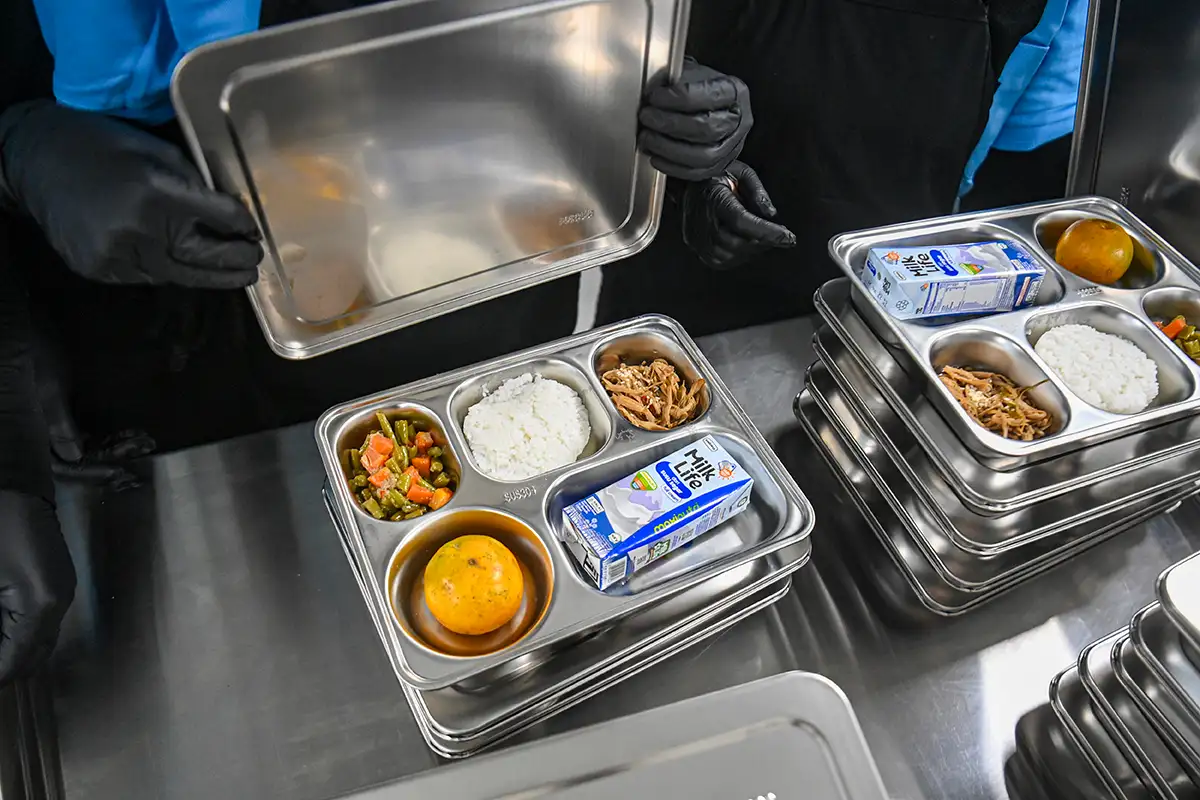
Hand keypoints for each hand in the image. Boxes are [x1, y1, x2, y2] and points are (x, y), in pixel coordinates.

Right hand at [0, 101, 261, 288]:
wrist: (33, 161)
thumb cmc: (101, 145)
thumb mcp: (155, 150)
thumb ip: (192, 182)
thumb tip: (229, 209)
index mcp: (155, 193)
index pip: (217, 219)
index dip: (242, 226)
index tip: (255, 231)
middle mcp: (138, 230)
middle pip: (202, 259)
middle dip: (234, 264)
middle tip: (255, 265)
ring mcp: (117, 255)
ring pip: (176, 274)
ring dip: (205, 272)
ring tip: (229, 270)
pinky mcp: (101, 269)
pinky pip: (147, 276)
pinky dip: (168, 270)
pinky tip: (179, 260)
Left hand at [0, 492, 74, 685]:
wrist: (10, 480)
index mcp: (41, 603)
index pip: (14, 662)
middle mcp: (59, 602)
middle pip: (33, 658)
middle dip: (5, 668)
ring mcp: (62, 590)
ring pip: (39, 644)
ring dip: (12, 653)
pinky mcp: (56, 581)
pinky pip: (41, 623)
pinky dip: (17, 635)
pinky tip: (2, 631)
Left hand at [638, 59, 751, 180]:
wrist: (709, 104)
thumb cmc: (699, 88)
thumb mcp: (690, 73)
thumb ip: (675, 80)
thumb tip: (652, 89)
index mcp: (734, 92)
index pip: (709, 96)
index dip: (678, 99)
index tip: (655, 97)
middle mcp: (738, 120)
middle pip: (706, 128)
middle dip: (670, 124)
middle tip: (647, 117)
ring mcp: (732, 146)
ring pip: (703, 155)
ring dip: (669, 148)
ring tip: (648, 138)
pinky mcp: (720, 164)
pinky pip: (698, 173)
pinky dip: (673, 167)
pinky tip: (656, 156)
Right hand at [682, 161, 795, 268]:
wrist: (686, 182)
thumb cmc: (715, 174)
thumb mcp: (742, 172)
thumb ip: (758, 192)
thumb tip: (771, 214)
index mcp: (714, 198)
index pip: (742, 221)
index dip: (767, 232)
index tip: (788, 237)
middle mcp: (702, 220)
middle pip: (736, 243)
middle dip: (762, 243)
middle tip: (777, 236)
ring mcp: (696, 235)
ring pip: (729, 255)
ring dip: (750, 251)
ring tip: (761, 238)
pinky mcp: (694, 245)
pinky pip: (718, 261)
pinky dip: (736, 256)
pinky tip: (745, 245)